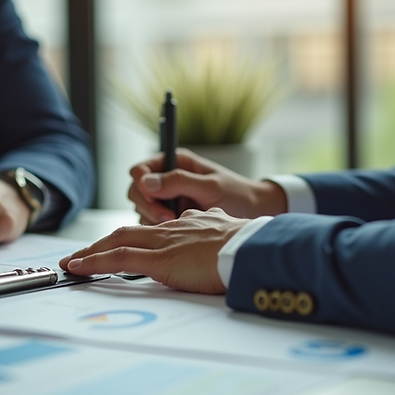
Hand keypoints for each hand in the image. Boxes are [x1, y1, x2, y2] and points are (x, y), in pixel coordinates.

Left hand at [59, 208, 248, 293]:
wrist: (253, 248)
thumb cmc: (250, 247)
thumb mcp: (232, 237)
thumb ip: (217, 239)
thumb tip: (215, 249)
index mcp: (192, 223)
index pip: (154, 229)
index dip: (135, 237)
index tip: (123, 245)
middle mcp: (173, 228)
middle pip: (128, 233)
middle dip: (103, 243)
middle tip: (83, 253)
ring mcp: (163, 242)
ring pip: (117, 242)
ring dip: (91, 252)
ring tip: (73, 262)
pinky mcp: (159, 259)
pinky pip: (117, 259)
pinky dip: (94, 262)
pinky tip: (78, 268)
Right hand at [128, 148, 286, 224]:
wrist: (256, 213)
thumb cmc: (238, 194)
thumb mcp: (211, 186)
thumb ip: (179, 181)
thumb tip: (147, 182)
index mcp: (175, 162)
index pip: (141, 169)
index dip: (141, 183)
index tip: (151, 197)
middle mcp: (169, 178)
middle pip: (137, 190)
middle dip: (147, 205)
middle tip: (166, 217)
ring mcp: (170, 199)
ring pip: (143, 209)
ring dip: (152, 218)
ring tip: (175, 223)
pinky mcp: (173, 217)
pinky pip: (153, 223)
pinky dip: (159, 228)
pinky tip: (176, 231)